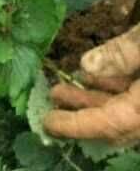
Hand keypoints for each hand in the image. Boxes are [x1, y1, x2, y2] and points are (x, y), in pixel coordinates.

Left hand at [46, 27, 139, 145]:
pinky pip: (132, 96)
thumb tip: (86, 66)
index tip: (48, 123)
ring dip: (92, 99)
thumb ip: (124, 53)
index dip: (76, 125)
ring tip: (62, 88)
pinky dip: (110, 88)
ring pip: (122, 107)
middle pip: (113, 120)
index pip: (109, 124)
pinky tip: (91, 76)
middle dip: (79, 112)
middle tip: (50, 99)